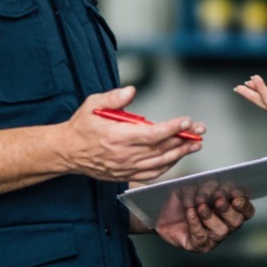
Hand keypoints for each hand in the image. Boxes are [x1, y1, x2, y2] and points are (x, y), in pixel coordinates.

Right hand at [61, 86, 202, 182]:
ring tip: (194, 145)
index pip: (152, 135)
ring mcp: (125, 168)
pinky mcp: (124, 175)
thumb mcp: (92, 104)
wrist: (66, 152)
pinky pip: (151, 175)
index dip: (172, 129)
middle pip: (161, 150)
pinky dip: (166, 167)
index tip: (187, 122)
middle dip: (183, 140)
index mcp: (117, 137)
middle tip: (200, 132)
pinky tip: (176, 159)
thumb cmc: (80, 127)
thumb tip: (131, 90)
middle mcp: (123, 155)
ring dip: (179, 154)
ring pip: (159, 164)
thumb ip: (114, 98)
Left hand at [151, 184, 254, 252]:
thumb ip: (205, 188)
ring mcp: (212, 238)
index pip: (247, 210)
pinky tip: (190, 212)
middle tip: (218, 200)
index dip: (244, 204)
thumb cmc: (181, 202)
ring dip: (210, 216)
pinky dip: (195, 222)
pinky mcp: (197, 246)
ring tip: (200, 206)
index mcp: (229, 210)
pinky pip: (200, 236)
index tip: (236, 197)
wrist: (161, 216)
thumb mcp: (194, 188)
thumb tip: (212, 191)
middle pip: (236, 221)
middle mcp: (225, 225)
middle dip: (227, 209)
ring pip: (221, 231)